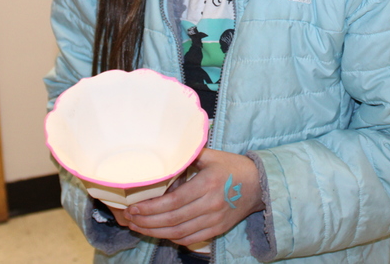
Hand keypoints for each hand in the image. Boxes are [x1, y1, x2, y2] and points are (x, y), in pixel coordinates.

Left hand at [121, 148, 263, 246]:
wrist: (260, 185)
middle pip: (173, 220)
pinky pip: (190, 239)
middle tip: (130, 219)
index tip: (134, 207)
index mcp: (207, 184)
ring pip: (179, 233)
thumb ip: (188, 155)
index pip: (173, 202)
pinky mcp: (217, 229)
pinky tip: (159, 233)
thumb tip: (165, 150)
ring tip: (139, 227)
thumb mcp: (212, 156)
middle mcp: (211, 205)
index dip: (151, 208)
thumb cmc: (233, 167)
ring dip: (155, 233)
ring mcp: (214, 220)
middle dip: (147, 221)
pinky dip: (173, 238)